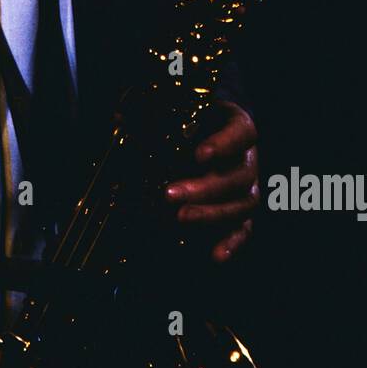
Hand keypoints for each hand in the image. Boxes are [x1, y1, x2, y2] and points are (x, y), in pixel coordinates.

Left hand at [164, 100, 258, 262]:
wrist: (209, 133)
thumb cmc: (194, 121)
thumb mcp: (182, 110)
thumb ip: (156, 113)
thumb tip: (118, 115)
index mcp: (238, 126)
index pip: (240, 133)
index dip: (223, 145)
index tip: (199, 155)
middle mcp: (248, 159)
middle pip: (237, 175)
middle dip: (204, 188)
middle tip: (170, 194)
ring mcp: (248, 187)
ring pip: (242, 204)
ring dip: (211, 214)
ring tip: (181, 218)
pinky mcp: (242, 211)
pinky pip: (243, 229)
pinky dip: (230, 243)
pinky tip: (215, 256)